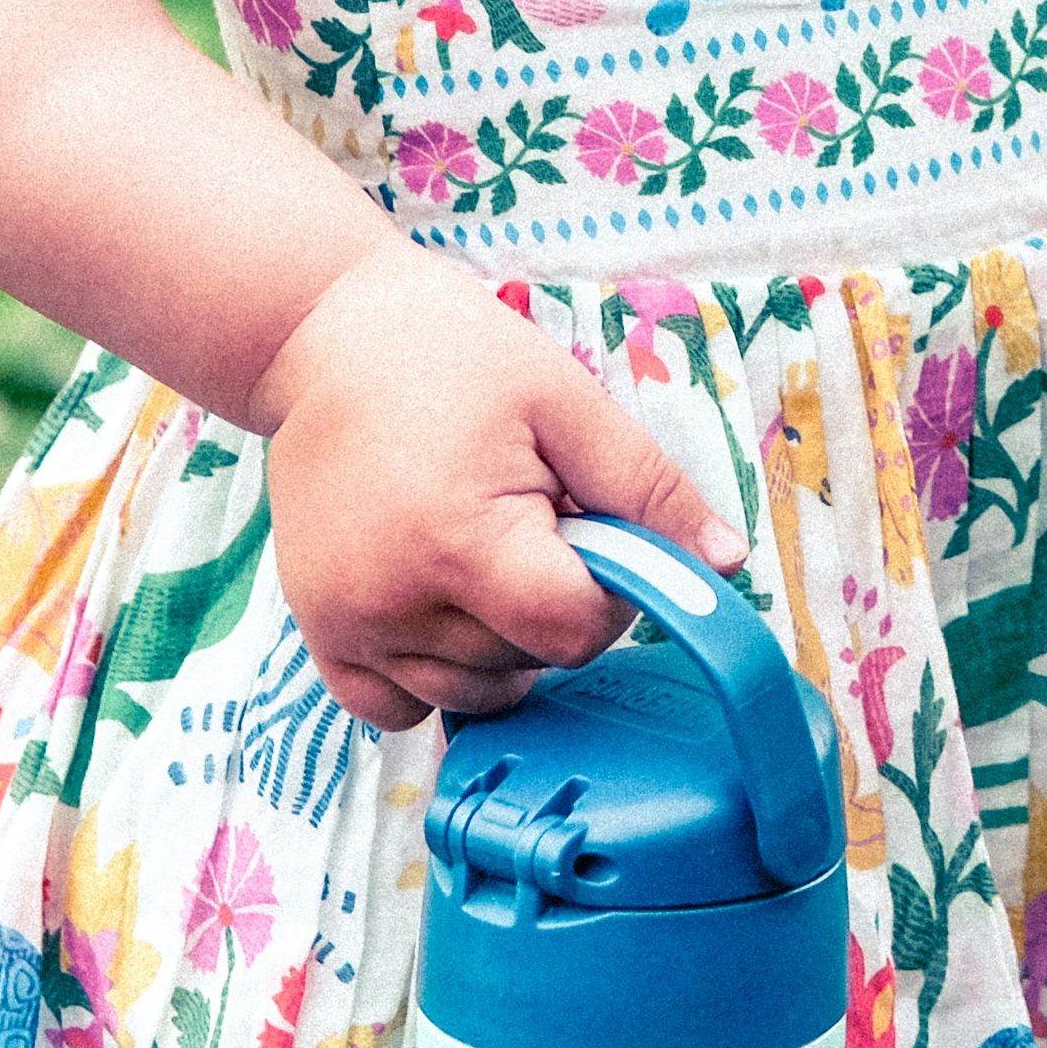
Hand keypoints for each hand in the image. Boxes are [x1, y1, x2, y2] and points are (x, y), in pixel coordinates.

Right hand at [249, 241, 748, 731]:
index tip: (595, 532)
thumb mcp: (569, 403)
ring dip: (501, 646)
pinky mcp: (320, 634)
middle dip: (554, 607)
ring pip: (468, 695)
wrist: (326, 338)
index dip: (611, 592)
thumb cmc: (454, 357)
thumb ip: (651, 490)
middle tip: (532, 520)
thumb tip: (726, 563)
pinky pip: (395, 709)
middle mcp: (392, 602)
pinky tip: (442, 601)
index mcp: (461, 541)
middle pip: (525, 664)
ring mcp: (347, 626)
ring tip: (485, 550)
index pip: (573, 631)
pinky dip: (432, 675)